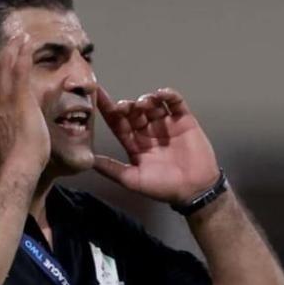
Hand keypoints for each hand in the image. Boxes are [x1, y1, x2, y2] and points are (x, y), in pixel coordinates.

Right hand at [0, 34, 49, 171]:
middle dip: (5, 57)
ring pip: (7, 68)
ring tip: (20, 37)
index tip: (5, 63)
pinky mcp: (19, 99)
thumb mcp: (15, 145)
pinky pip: (19, 71)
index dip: (0, 74)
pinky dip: (22, 55)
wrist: (19, 166)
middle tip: (12, 42)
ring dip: (14, 50)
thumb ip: (18, 135)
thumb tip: (24, 134)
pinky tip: (26, 43)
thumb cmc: (21, 163)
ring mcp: (6, 101)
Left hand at [94, 86, 219, 203]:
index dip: (108, 110)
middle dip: (127, 106)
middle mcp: (148, 132)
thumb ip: (112, 169)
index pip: (118, 124)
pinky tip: (161, 95)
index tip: (97, 95)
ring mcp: (167, 124)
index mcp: (135, 144)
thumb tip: (88, 161)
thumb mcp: (133, 180)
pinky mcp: (184, 120)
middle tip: (123, 107)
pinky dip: (168, 95)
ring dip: (145, 100)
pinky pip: (175, 103)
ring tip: (143, 105)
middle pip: (134, 112)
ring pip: (152, 104)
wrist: (195, 189)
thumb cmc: (164, 188)